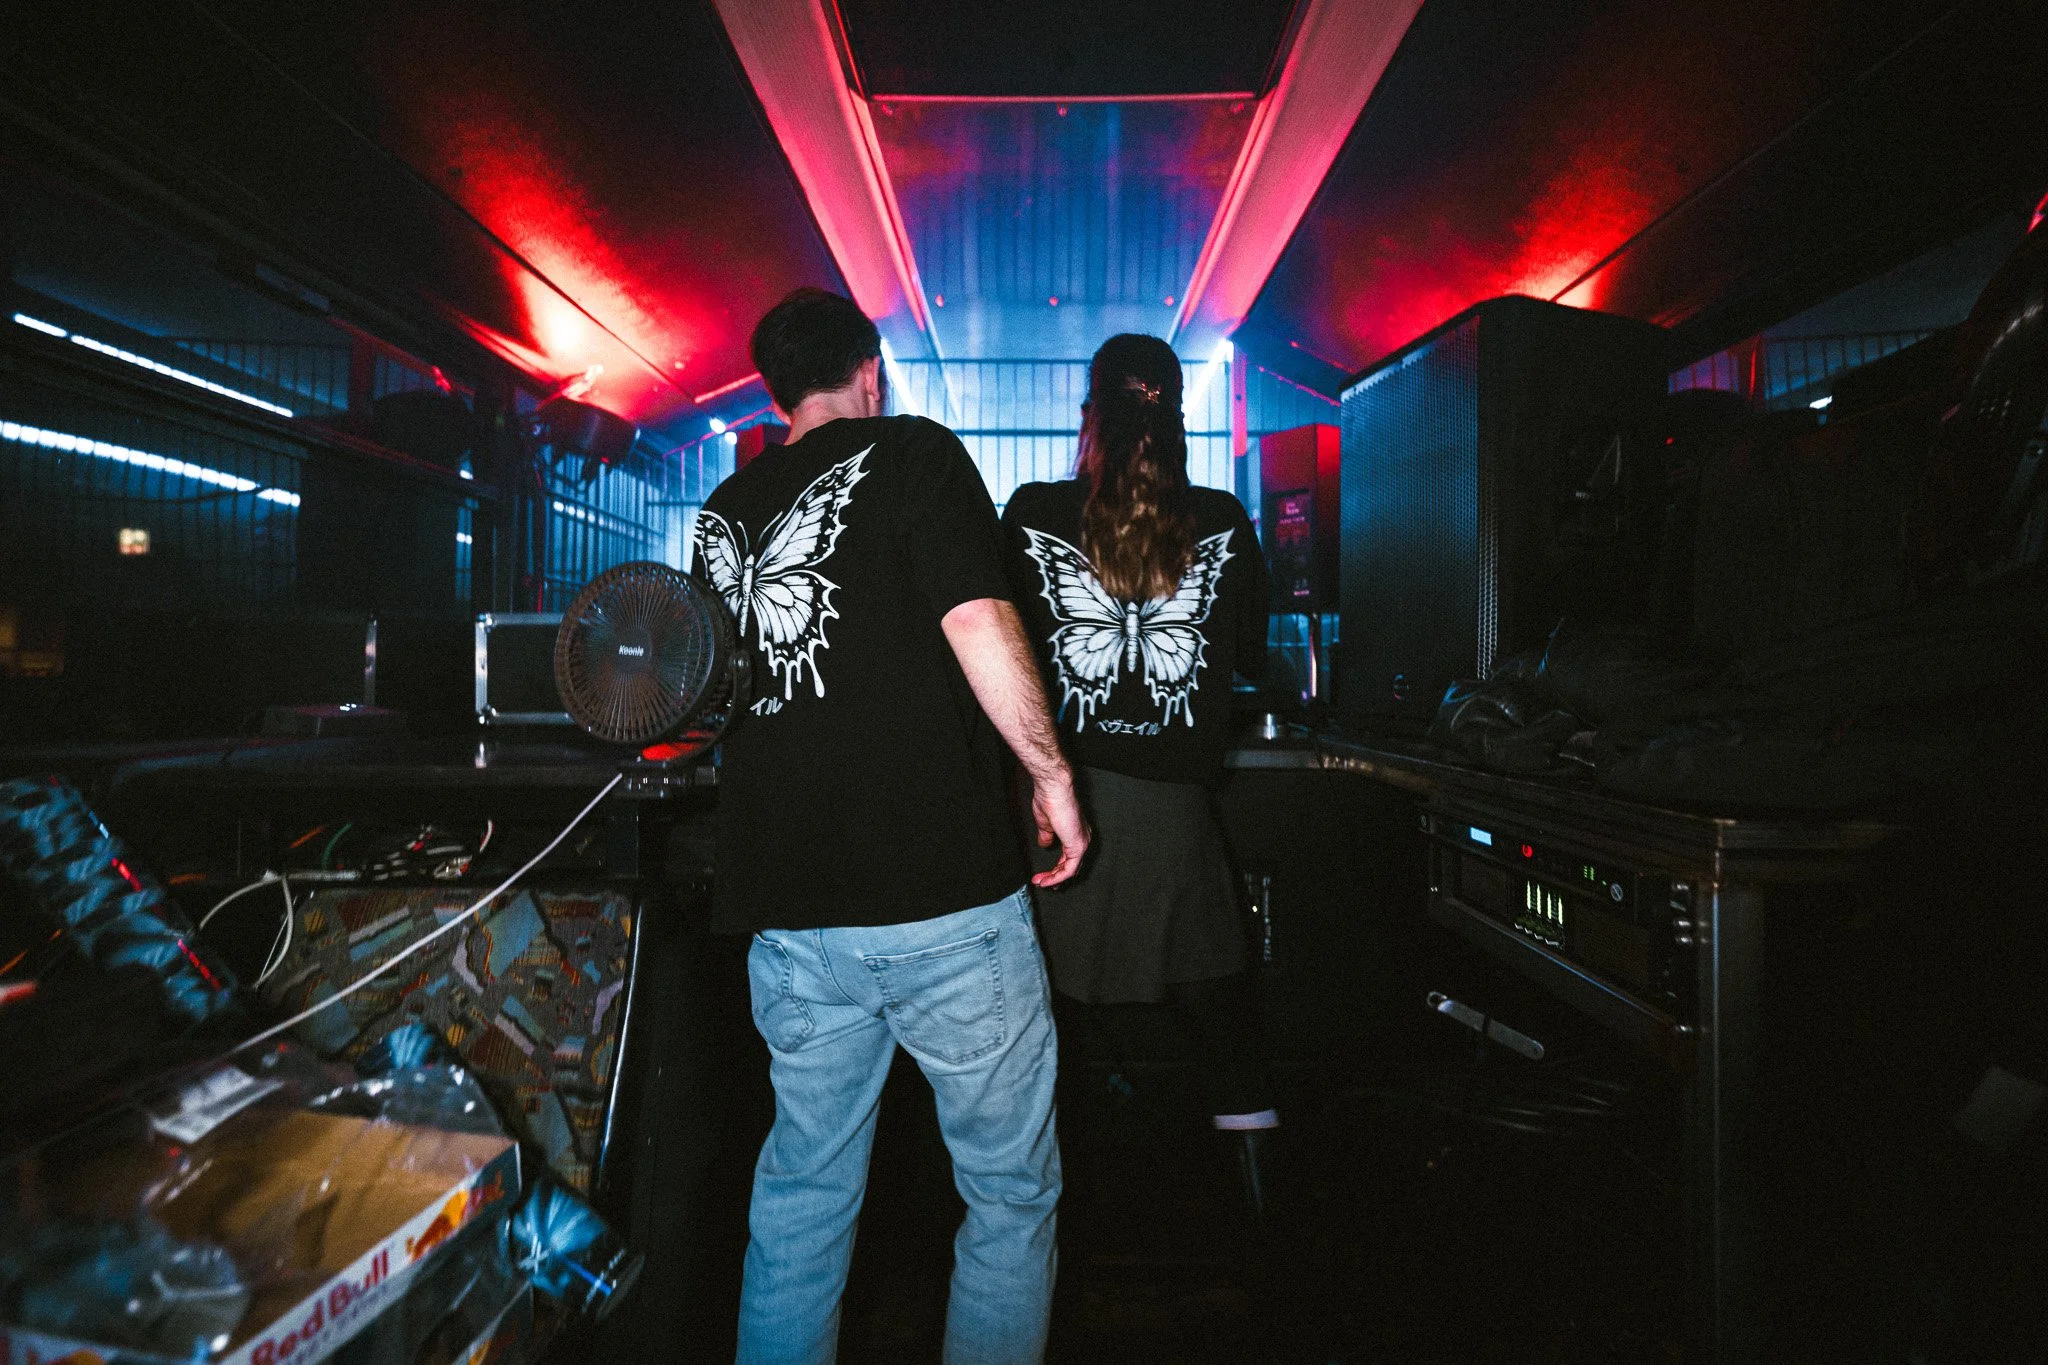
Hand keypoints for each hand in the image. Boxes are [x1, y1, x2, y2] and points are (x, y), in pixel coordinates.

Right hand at [1030, 769, 1089, 887]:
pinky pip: (1069, 870)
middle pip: (1072, 865)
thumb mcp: (1045, 823)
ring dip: (1054, 879)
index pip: (1070, 856)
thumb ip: (1047, 835)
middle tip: (1044, 884)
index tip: (1045, 875)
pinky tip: (1045, 881)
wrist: (1053, 789)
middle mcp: (1083, 838)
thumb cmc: (1049, 799)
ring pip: (1071, 870)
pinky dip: (1056, 877)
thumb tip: (1044, 844)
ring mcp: (1082, 843)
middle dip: (1056, 877)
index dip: (1058, 868)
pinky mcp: (1078, 847)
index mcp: (1076, 831)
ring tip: (1040, 883)